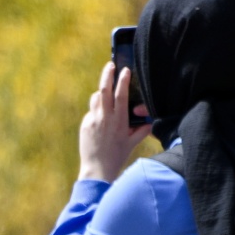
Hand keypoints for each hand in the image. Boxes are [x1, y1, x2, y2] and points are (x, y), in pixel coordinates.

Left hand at [78, 62, 150, 182]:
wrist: (97, 169)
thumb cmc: (117, 156)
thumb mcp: (132, 143)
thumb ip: (142, 131)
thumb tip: (150, 122)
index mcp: (119, 120)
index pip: (120, 94)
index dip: (123, 80)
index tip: (125, 70)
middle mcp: (105, 117)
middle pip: (103, 89)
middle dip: (107, 74)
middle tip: (110, 65)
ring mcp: (92, 120)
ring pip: (96, 98)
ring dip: (101, 92)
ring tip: (106, 93)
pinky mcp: (84, 124)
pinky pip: (91, 111)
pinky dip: (97, 111)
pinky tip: (101, 120)